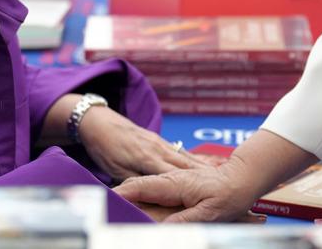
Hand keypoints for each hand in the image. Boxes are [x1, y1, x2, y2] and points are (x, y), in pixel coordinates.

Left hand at [77, 105, 211, 180]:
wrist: (100, 122)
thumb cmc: (105, 147)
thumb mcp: (116, 170)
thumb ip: (134, 182)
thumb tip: (145, 198)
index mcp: (147, 157)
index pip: (172, 174)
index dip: (190, 183)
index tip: (205, 192)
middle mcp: (158, 147)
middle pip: (185, 164)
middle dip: (204, 175)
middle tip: (222, 184)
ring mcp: (160, 142)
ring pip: (185, 156)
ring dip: (202, 167)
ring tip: (220, 177)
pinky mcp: (159, 140)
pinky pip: (180, 152)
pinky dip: (193, 160)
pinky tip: (205, 165)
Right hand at [116, 155, 256, 221]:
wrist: (242, 179)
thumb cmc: (228, 194)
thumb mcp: (209, 212)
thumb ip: (185, 220)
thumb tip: (161, 229)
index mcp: (175, 183)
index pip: (140, 187)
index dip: (121, 195)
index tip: (105, 202)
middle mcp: (171, 177)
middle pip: (137, 184)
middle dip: (119, 194)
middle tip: (102, 206)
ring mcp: (173, 178)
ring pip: (143, 183)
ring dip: (127, 192)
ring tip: (111, 204)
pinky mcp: (177, 182)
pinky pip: (152, 184)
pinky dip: (139, 191)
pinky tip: (134, 198)